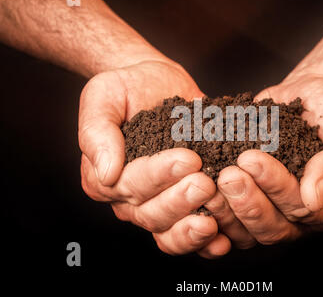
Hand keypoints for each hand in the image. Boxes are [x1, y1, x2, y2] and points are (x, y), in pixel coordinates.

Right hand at [78, 60, 230, 257]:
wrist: (154, 83)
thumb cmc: (125, 88)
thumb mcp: (102, 97)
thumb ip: (97, 133)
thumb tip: (106, 173)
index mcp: (105, 177)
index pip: (131, 184)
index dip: (160, 175)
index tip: (189, 158)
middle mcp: (129, 198)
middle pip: (152, 213)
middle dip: (181, 201)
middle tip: (206, 182)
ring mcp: (158, 203)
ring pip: (169, 230)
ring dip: (191, 229)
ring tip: (214, 219)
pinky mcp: (183, 203)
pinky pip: (188, 232)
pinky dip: (205, 242)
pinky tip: (222, 240)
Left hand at [205, 74, 322, 247]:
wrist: (314, 96)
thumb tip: (314, 199)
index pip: (303, 209)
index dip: (276, 187)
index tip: (251, 158)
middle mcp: (304, 217)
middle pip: (273, 226)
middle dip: (247, 201)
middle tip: (227, 174)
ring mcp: (275, 211)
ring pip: (247, 230)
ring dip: (226, 209)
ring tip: (208, 180)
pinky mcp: (252, 200)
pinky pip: (231, 216)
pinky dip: (214, 205)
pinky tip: (197, 184)